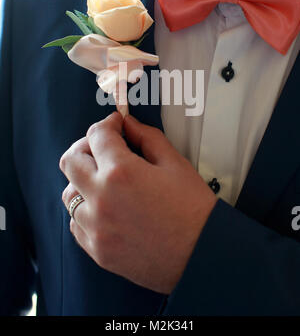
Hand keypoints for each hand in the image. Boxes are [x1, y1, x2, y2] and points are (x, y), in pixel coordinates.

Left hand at [60, 112, 216, 293]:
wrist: (203, 256)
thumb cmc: (194, 213)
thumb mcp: (175, 164)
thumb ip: (147, 138)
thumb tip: (130, 126)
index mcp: (121, 173)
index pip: (97, 135)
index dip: (108, 124)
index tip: (115, 125)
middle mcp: (102, 199)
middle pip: (70, 161)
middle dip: (86, 146)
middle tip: (103, 146)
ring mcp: (96, 228)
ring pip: (70, 193)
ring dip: (82, 180)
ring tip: (103, 179)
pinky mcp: (98, 250)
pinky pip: (76, 223)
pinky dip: (86, 210)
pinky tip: (105, 206)